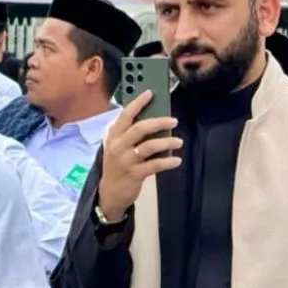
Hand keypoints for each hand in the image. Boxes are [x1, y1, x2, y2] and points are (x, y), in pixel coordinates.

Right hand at [97, 89, 183, 220]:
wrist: (109, 194)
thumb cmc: (117, 166)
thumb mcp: (117, 148)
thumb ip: (129, 135)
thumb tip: (154, 120)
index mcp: (113, 137)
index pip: (125, 116)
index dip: (138, 103)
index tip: (150, 93)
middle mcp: (117, 147)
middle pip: (139, 128)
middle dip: (158, 122)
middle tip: (173, 121)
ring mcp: (125, 161)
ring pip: (149, 146)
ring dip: (166, 142)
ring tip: (178, 141)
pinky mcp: (134, 174)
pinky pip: (155, 165)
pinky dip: (168, 162)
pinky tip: (177, 160)